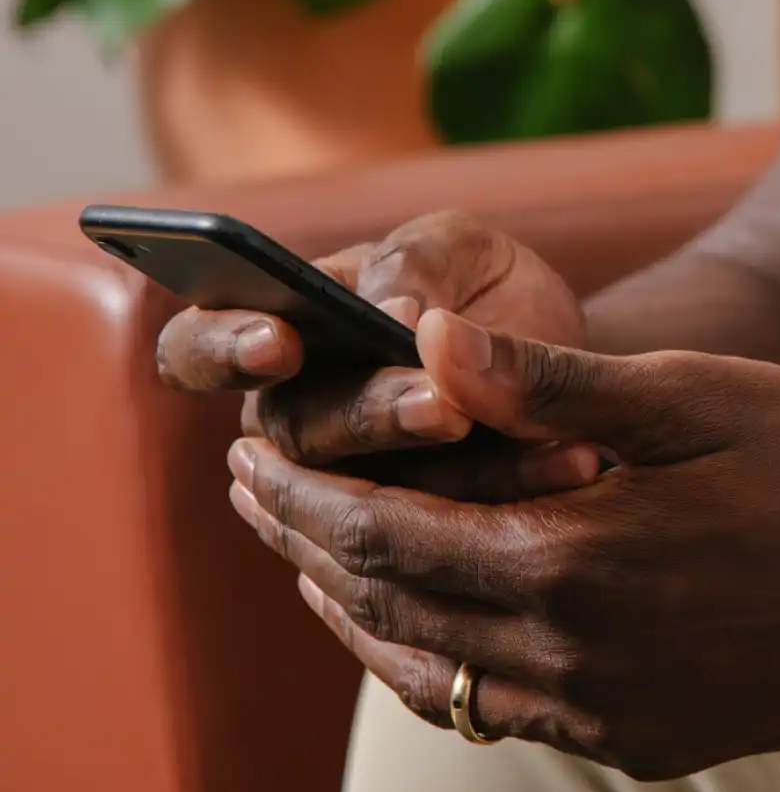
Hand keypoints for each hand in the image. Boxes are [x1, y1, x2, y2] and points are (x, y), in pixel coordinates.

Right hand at [156, 212, 595, 500]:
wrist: (559, 356)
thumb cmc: (482, 287)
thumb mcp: (459, 247)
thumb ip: (419, 262)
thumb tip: (395, 310)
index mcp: (274, 331)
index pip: (196, 350)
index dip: (223, 352)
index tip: (281, 342)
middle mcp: (294, 419)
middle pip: (295, 435)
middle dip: (371, 416)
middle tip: (443, 406)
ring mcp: (346, 491)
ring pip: (369, 501)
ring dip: (457, 470)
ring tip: (533, 429)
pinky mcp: (414, 545)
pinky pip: (446, 536)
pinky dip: (515, 493)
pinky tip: (572, 460)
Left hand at [226, 312, 779, 779]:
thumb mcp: (695, 396)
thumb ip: (554, 382)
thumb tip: (428, 341)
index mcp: (575, 564)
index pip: (385, 536)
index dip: (306, 496)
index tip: (249, 457)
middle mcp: (573, 658)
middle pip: (389, 607)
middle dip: (306, 545)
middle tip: (254, 494)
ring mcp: (608, 713)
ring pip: (432, 674)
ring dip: (356, 611)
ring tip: (311, 557)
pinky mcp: (643, 738)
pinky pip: (501, 708)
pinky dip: (436, 660)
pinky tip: (429, 625)